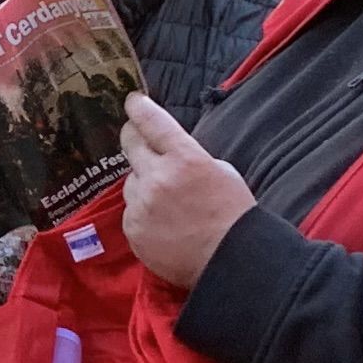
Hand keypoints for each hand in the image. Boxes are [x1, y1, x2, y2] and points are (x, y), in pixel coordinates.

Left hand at [119, 92, 257, 288]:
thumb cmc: (233, 214)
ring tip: (167, 201)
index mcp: (185, 158)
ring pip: (131, 182)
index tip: (133, 101)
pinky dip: (143, 212)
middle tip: (137, 138)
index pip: (153, 122)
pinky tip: (164, 224)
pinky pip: (131, 211)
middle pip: (130, 145)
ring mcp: (141, 205)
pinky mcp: (133, 230)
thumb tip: (167, 150)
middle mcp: (158, 178)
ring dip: (143, 183)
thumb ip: (189, 157)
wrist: (228, 261)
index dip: (139, 108)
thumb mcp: (220, 172)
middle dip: (133, 137)